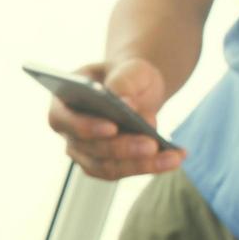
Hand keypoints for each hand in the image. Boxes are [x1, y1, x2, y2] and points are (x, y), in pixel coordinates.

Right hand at [46, 58, 183, 179]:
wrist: (136, 90)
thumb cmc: (126, 76)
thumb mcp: (128, 68)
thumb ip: (123, 80)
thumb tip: (125, 104)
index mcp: (62, 103)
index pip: (64, 120)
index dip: (85, 127)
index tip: (112, 128)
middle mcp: (68, 133)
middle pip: (91, 148)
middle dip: (123, 148)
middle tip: (152, 143)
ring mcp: (84, 153)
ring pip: (109, 167)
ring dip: (142, 164)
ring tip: (173, 156)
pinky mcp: (105, 166)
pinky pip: (126, 171)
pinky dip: (152, 166)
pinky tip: (176, 157)